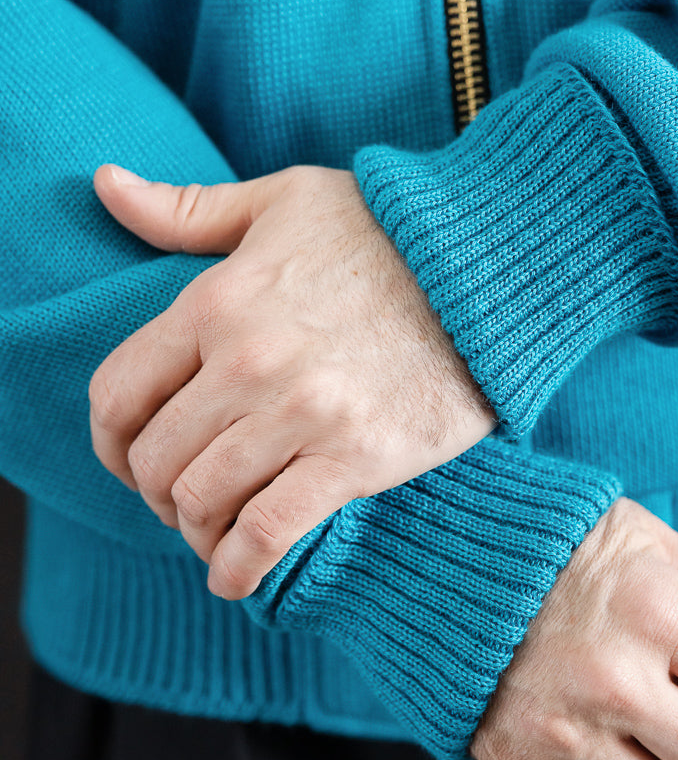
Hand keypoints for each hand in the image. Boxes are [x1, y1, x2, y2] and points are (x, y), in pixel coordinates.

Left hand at [88, 163, 494, 596]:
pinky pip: (269, 532)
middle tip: (180, 500)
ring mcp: (300, 414)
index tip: (128, 459)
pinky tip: (235, 576)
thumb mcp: (281, 199)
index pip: (118, 393)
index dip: (109, 442)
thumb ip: (187, 208)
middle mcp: (246, 362)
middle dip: (155, 493)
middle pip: (155, 459)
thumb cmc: (386, 228)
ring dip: (196, 531)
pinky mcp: (354, 457)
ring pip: (202, 501)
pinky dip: (239, 567)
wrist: (490, 266)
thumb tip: (104, 183)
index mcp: (215, 302)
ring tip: (214, 532)